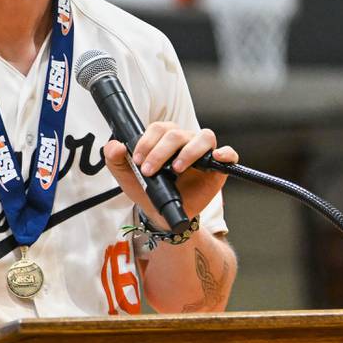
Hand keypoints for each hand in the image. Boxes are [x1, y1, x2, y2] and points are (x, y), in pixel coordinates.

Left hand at [103, 123, 237, 228]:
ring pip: (203, 137)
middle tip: (149, 170)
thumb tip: (114, 145)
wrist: (161, 214)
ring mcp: (203, 153)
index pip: (158, 128)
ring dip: (188, 151)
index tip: (138, 161)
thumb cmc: (147, 190)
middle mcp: (185, 141)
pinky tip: (217, 157)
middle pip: (177, 133)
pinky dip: (226, 153)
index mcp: (165, 138)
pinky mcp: (217, 168)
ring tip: (176, 168)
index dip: (147, 142)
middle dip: (160, 151)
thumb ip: (115, 159)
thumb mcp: (127, 177)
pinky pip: (228, 154)